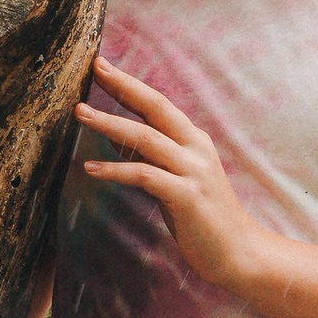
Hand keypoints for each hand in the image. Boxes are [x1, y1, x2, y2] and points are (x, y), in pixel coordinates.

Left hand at [75, 55, 268, 292]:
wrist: (238, 253)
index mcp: (194, 140)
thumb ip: (152, 157)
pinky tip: (91, 168)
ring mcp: (193, 171)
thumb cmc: (202, 217)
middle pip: (155, 108)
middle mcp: (196, 148)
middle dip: (123, 87)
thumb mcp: (176, 179)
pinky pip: (145, 176)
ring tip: (79, 114)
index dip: (131, 84)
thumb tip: (117, 138)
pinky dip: (116, 170)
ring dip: (110, 124)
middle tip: (94, 68)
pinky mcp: (186, 196)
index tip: (103, 65)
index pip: (158, 103)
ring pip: (146, 138)